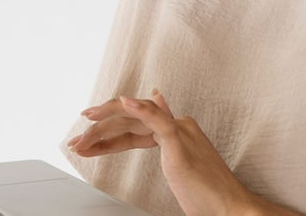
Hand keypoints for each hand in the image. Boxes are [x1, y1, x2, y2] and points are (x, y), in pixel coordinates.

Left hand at [68, 89, 255, 215]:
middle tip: (76, 141)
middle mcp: (178, 126)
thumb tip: (158, 101)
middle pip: (130, 120)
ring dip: (104, 125)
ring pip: (135, 117)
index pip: (133, 126)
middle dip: (99, 129)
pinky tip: (122, 103)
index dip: (107, 134)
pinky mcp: (180, 141)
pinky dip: (139, 109)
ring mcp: (180, 131)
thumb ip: (164, 135)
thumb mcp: (180, 162)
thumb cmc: (207, 192)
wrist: (229, 206)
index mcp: (176, 131)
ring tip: (83, 133)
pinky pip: (157, 120)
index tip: (86, 141)